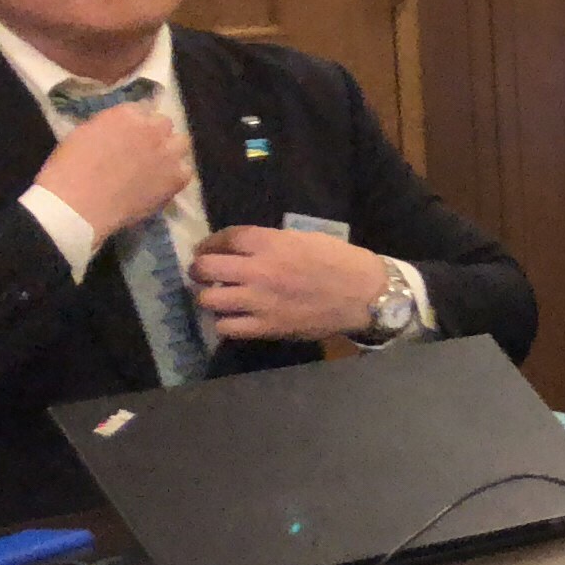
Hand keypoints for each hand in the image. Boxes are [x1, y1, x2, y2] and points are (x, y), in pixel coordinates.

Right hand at [33, 103, 193, 245]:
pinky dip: (175, 175)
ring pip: (181, 144)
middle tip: (142, 152)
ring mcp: (168, 152)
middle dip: (154, 135)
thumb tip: (120, 130)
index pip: (142, 109)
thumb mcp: (83, 134)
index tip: (129, 136)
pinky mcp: (176, 177)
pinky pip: (186, 171)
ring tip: (157, 167)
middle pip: (164, 124)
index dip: (135, 124)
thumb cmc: (68, 170)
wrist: (77, 205)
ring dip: (170, 151)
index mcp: (126, 114)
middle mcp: (153, 128)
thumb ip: (108, 126)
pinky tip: (161, 184)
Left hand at [188, 224, 392, 343]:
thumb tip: (245, 250)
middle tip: (203, 273)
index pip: (225, 238)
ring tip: (218, 296)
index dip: (211, 243)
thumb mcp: (306, 239)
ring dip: (209, 296)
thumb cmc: (340, 261)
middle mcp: (259, 271)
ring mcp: (260, 301)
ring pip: (209, 300)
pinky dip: (225, 322)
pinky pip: (227, 327)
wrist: (365, 295)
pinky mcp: (266, 327)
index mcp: (271, 244)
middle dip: (199, 269)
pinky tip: (234, 317)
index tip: (208, 248)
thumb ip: (272, 243)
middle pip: (205, 267)